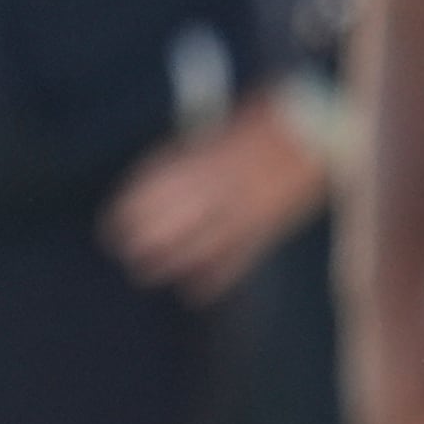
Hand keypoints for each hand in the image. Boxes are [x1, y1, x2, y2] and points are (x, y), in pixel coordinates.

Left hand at [100, 89, 329, 302]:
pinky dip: (217, 276)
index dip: (132, 207)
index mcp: (206, 155)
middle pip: (177, 214)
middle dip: (146, 237)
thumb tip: (144, 190)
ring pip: (205, 238)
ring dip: (173, 259)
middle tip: (124, 253)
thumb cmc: (256, 130)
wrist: (310, 131)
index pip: (157, 185)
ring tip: (145, 274)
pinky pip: (240, 254)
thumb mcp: (215, 138)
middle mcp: (224, 181)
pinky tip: (195, 293)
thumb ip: (185, 162)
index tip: (112, 224)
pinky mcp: (270, 224)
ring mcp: (248, 204)